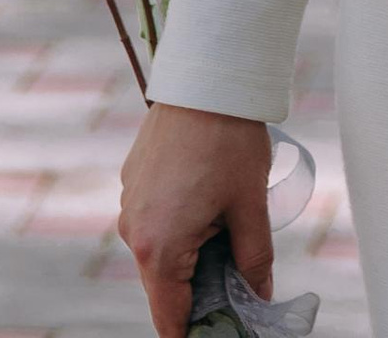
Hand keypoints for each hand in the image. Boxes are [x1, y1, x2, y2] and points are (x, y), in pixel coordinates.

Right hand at [118, 99, 273, 336]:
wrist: (207, 75)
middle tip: (236, 282)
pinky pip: (153, 219)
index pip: (169, 318)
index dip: (195, 333)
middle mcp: (132, 230)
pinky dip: (177, 225)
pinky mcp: (133, 180)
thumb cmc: (230, 139)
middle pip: (163, 286)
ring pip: (159, 252)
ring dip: (189, 254)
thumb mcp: (250, 205)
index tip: (220, 329)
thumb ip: (254, 261)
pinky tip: (208, 202)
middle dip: (198, 291)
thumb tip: (258, 296)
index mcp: (158, 247)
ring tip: (227, 230)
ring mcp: (129, 203)